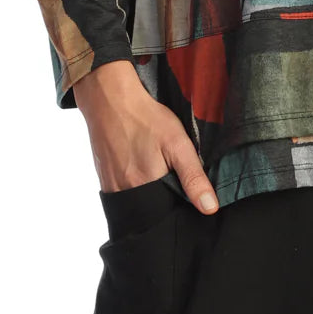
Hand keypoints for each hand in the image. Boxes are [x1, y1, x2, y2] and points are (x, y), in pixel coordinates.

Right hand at [72, 59, 220, 213]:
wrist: (110, 99)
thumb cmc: (146, 119)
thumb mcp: (178, 144)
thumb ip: (194, 178)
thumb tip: (210, 209)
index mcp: (145, 189)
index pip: (166, 214)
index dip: (177, 206)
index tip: (185, 192)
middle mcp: (123, 194)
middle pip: (149, 210)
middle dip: (163, 200)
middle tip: (169, 173)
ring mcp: (110, 186)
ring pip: (135, 201)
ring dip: (147, 192)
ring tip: (153, 167)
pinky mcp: (102, 177)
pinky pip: (120, 192)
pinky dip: (132, 184)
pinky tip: (137, 164)